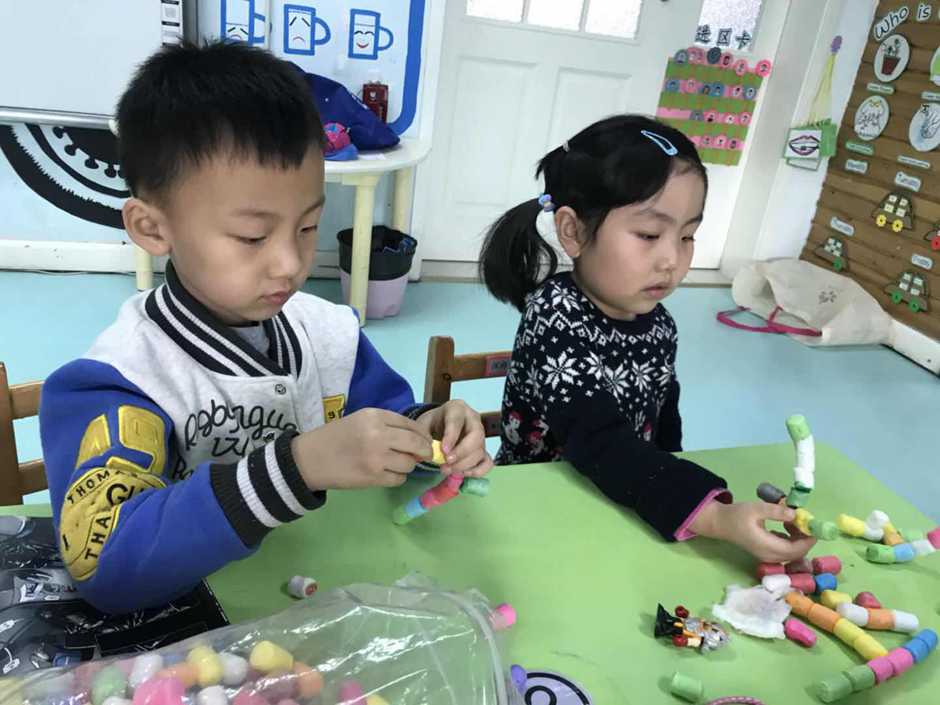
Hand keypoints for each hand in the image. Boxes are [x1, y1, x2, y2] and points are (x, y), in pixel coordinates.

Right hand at [291, 408, 432, 489]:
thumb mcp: (360, 420)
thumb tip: (417, 439)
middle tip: (423, 455)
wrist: (309, 459)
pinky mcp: (373, 477)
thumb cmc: (335, 438)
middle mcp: (378, 434)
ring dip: (407, 465)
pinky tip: (387, 473)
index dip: (422, 435)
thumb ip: (387, 426)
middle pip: (416, 443)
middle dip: (424, 450)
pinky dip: (397, 477)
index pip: (410, 424)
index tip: (425, 441)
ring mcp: (376, 457)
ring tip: (395, 464)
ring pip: (409, 463)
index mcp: (374, 416)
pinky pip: (398, 479)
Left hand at [415, 400, 492, 476]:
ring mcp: (481, 436)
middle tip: (446, 462)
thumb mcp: (423, 425)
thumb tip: (426, 453)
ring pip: (480, 451)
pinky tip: (461, 473)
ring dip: (464, 465)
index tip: (443, 451)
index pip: (457, 420)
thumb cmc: (432, 425)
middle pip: (476, 435)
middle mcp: (473, 420)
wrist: (438, 427)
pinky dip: (476, 471)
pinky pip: (487, 463)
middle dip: (461, 452)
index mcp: (457, 408)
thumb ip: (423, 437)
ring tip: (446, 469)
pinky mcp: (483, 451)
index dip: (451, 436)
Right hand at [690, 500, 816, 562]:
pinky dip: (791, 540)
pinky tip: (786, 526)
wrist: (720, 523)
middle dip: (805, 538)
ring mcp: (767, 556)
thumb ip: (776, 511)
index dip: (808, 540)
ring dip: (798, 539)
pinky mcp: (766, 553)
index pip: (795, 550)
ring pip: (792, 553)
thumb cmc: (736, 515)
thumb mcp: (756, 509)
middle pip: (796, 553)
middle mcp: (769, 555)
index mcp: (767, 546)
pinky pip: (785, 550)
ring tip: (793, 521)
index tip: (814, 526)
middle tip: (804, 521)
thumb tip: (795, 514)